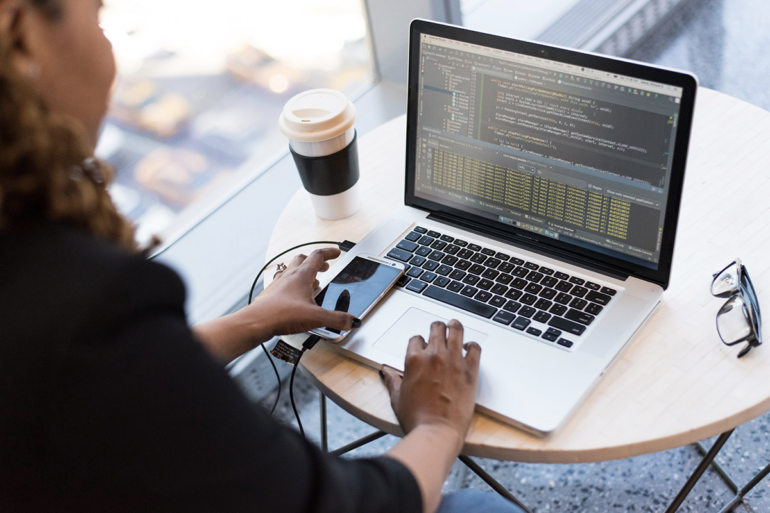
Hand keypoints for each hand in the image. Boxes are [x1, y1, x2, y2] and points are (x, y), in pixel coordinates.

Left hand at [247, 247, 359, 336]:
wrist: (257, 322)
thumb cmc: (282, 314)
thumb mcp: (316, 317)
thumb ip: (337, 319)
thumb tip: (352, 321)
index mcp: (302, 275)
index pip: (318, 256)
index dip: (329, 252)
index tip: (336, 252)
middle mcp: (289, 276)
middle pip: (303, 259)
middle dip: (316, 261)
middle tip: (324, 266)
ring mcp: (278, 284)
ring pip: (292, 270)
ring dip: (303, 272)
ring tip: (312, 282)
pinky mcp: (272, 295)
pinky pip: (283, 283)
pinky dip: (292, 285)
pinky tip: (295, 297)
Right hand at [382, 320, 480, 448]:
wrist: (437, 431)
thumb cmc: (417, 418)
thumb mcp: (397, 398)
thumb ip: (392, 380)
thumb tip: (386, 372)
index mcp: (414, 359)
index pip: (417, 338)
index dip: (420, 343)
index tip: (423, 348)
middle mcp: (434, 355)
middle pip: (437, 328)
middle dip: (437, 328)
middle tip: (440, 331)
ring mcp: (453, 360)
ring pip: (456, 330)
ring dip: (455, 327)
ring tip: (455, 327)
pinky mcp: (470, 370)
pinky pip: (475, 348)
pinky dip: (472, 345)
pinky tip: (469, 348)